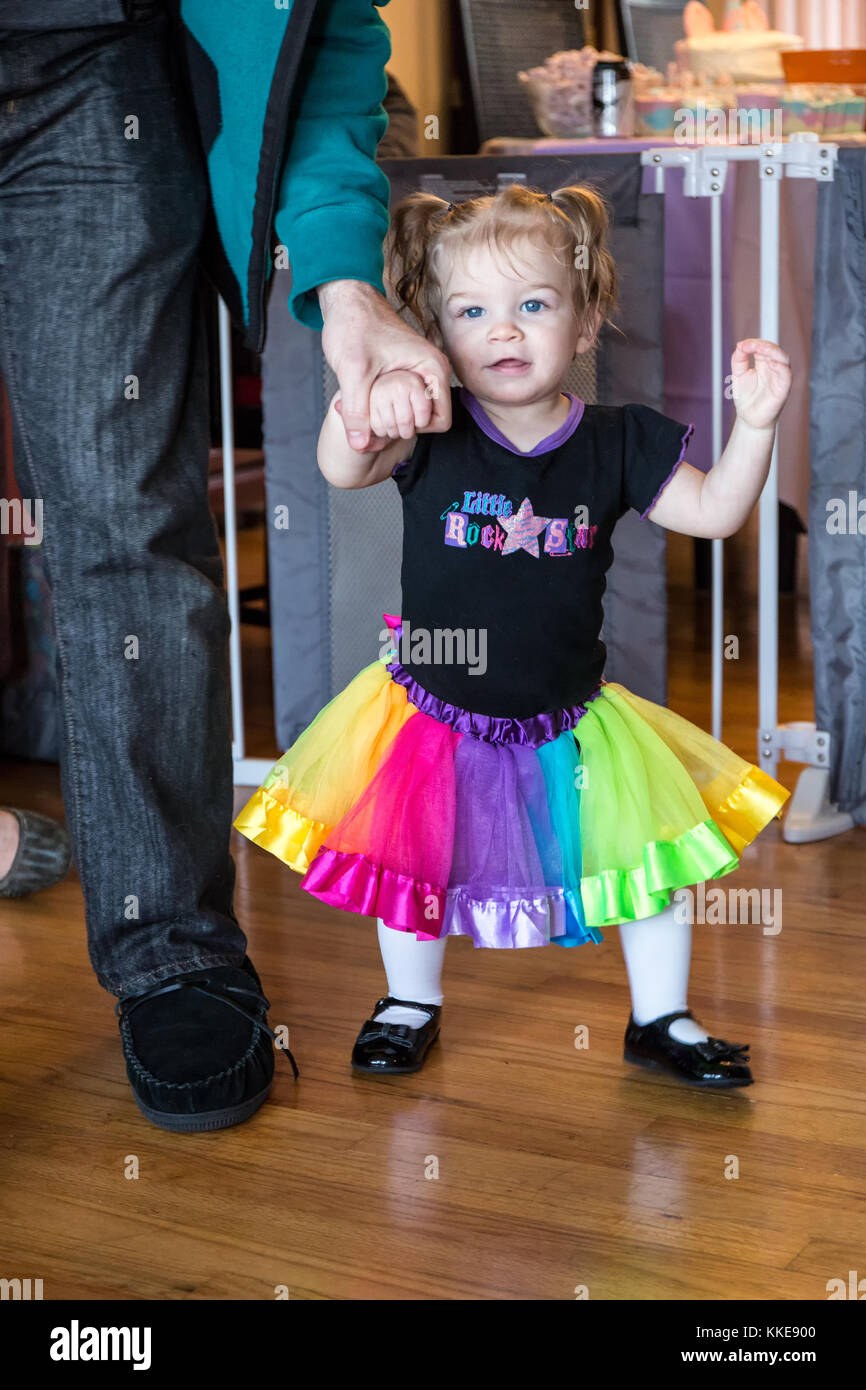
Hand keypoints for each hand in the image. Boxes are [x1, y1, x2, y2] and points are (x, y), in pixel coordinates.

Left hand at [318, 280, 451, 449]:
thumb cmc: (354, 326)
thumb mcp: (353, 372)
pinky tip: (362, 404)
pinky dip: (383, 410)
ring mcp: (419, 374)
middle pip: (427, 421)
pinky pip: (402, 404)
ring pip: (412, 414)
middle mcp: (431, 373)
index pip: (441, 421)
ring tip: (363, 411)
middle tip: (368, 418)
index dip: (414, 429)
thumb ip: (358, 411)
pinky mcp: (405, 376)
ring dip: (389, 419)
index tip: (386, 421)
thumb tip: (359, 447)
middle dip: (399, 426)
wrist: (347, 301)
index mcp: (432, 368)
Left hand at [730, 339, 791, 429]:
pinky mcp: (783, 388)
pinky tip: (771, 363)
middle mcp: (774, 368)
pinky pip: (786, 374)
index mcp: (764, 363)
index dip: (754, 343)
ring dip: (772, 351)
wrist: (748, 419)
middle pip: (774, 350)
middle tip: (749, 345)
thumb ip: (739, 359)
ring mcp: (780, 377)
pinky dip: (780, 367)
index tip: (742, 346)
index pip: (763, 347)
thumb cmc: (745, 397)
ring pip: (783, 359)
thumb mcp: (738, 374)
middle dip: (763, 345)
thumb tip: (741, 344)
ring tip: (759, 349)